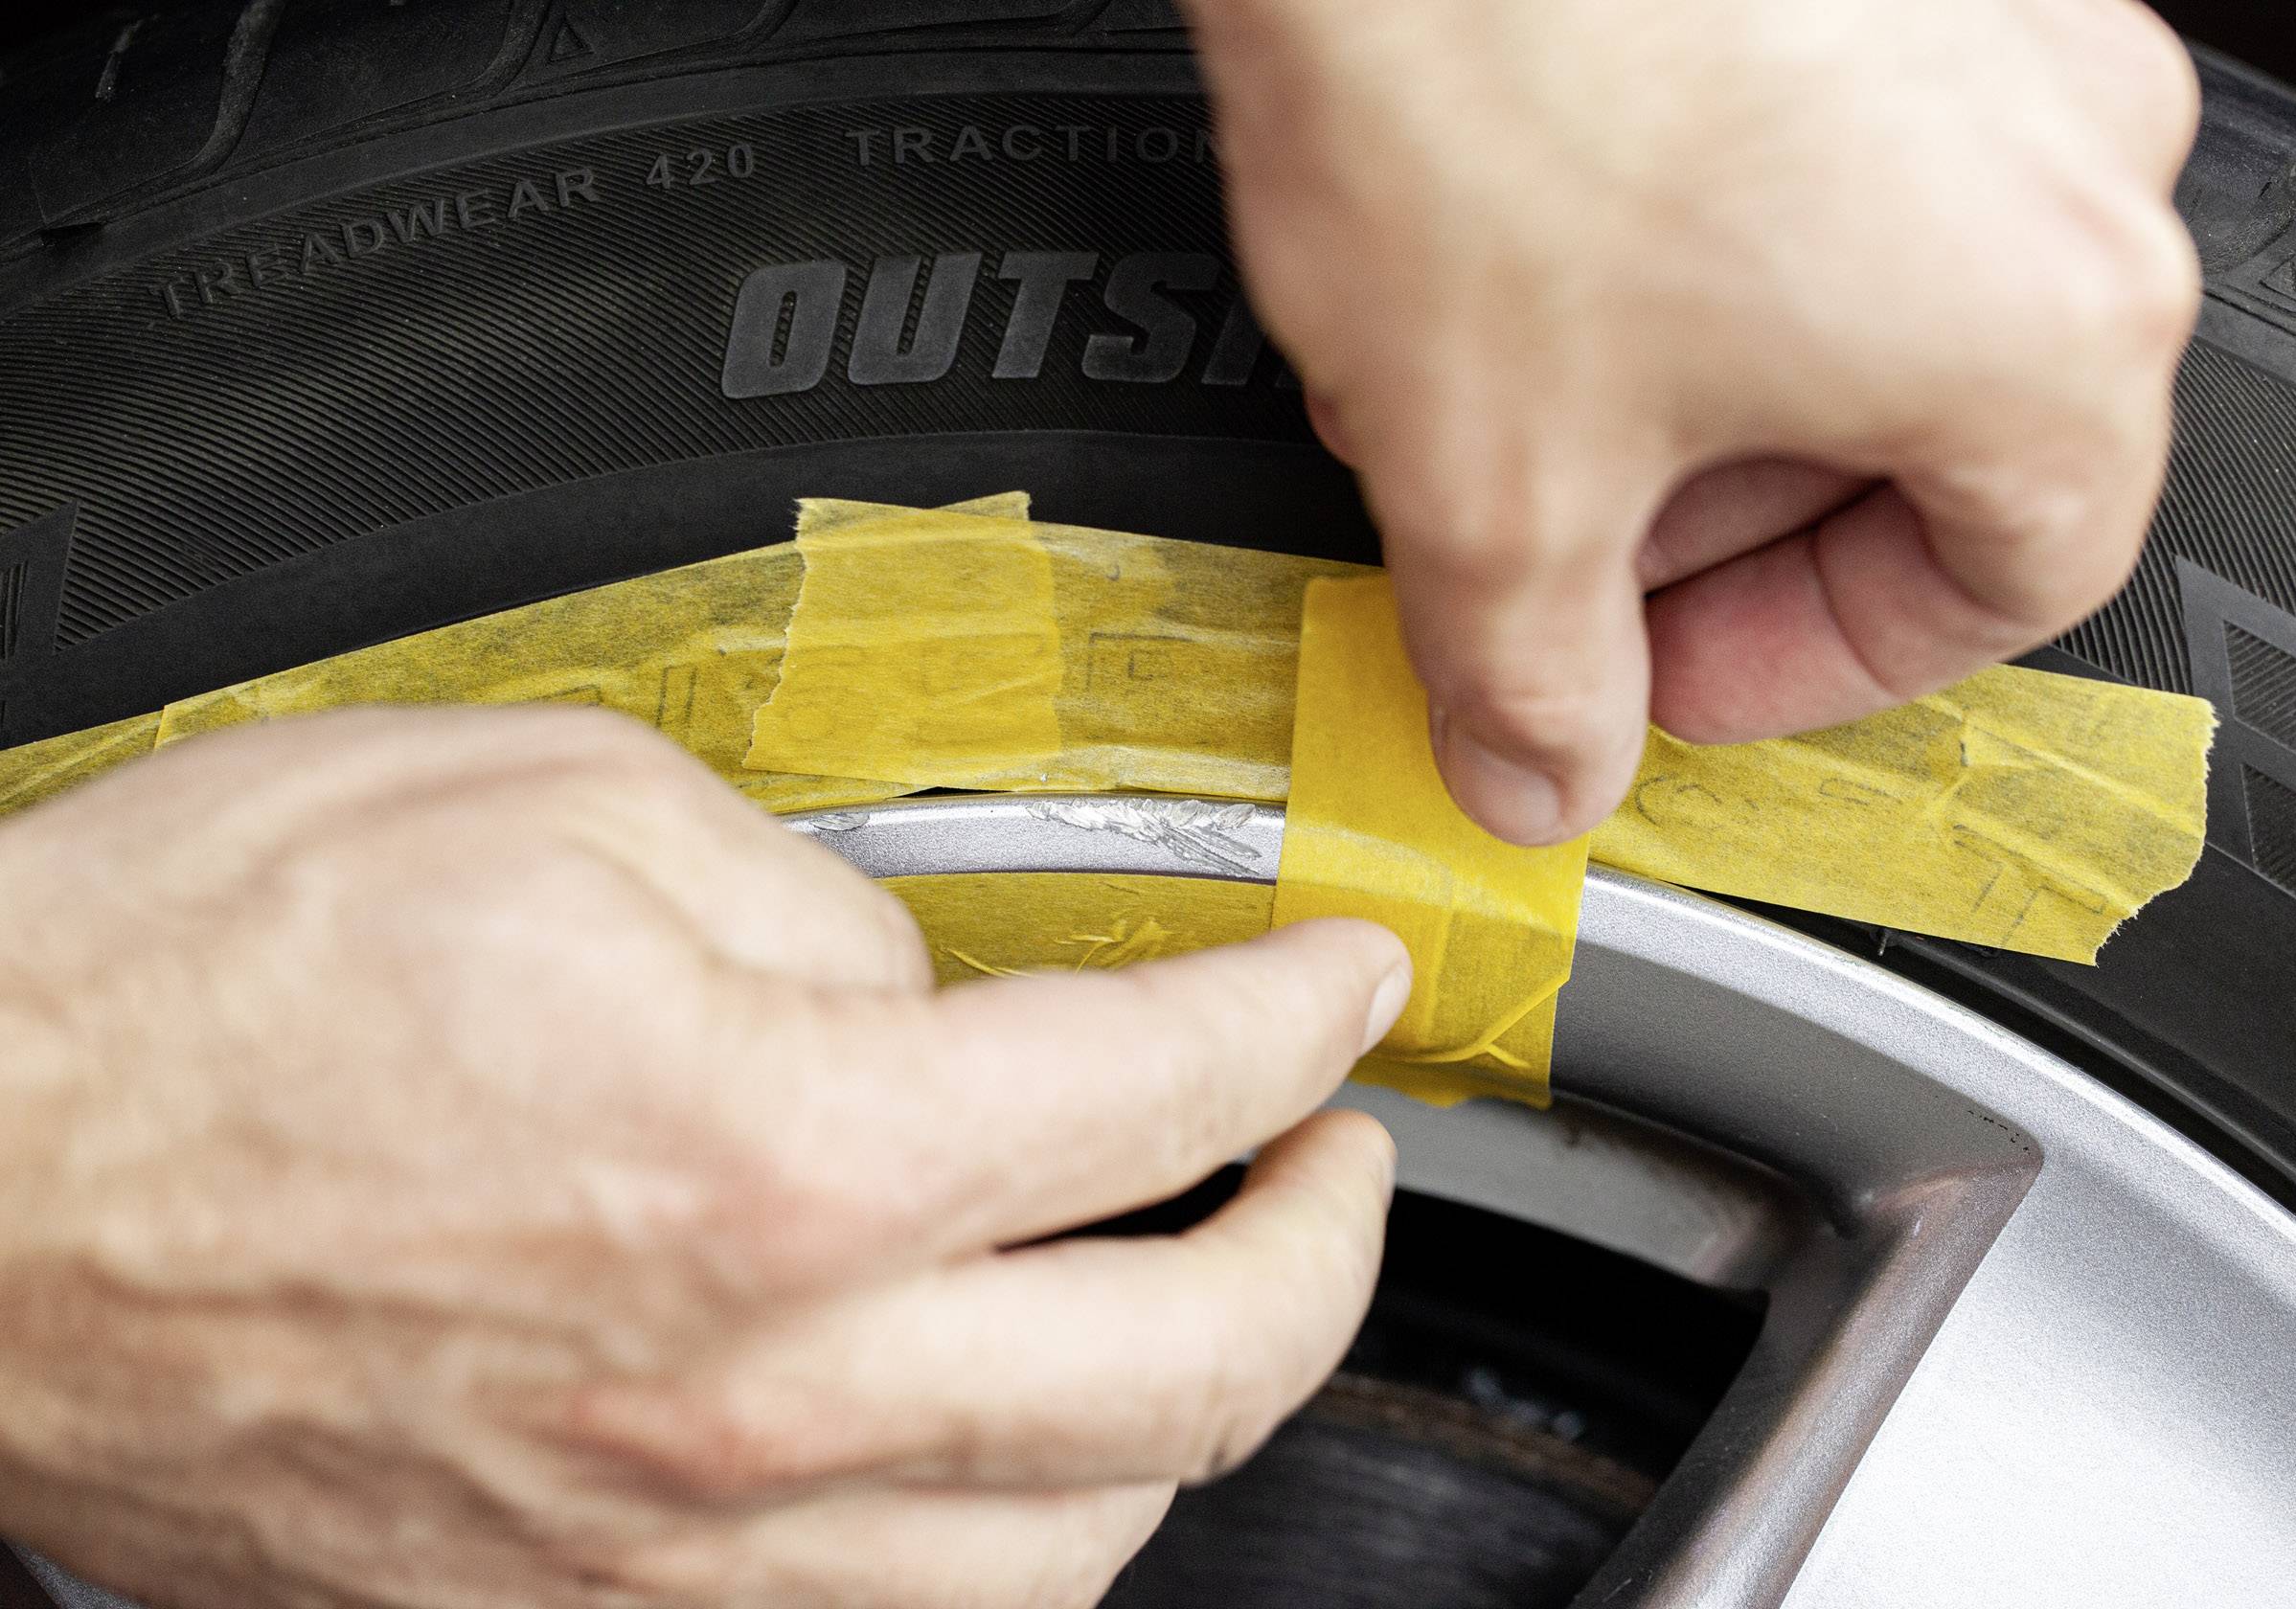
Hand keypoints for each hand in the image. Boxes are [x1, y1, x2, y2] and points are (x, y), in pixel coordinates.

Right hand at [0, 708, 1409, 1608]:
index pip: (1161, 1085)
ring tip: (1205, 1302)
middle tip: (1346, 1160)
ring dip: (1194, 1415)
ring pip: (1076, 1545)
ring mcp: (682, 1548)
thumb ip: (818, 903)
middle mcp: (762, 1390)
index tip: (1346, 984)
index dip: (1300, 1017)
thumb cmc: (197, 992)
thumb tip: (933, 990)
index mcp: (779, 1154)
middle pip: (1197, 1368)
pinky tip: (1011, 1451)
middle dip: (1329, 1245)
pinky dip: (1012, 1539)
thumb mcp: (561, 806)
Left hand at [1186, 0, 2201, 842]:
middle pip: (1925, 443)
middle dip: (1714, 537)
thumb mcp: (1495, 479)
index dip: (1812, 670)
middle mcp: (2061, 152)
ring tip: (1503, 405)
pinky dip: (1676, 258)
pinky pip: (1807, 164)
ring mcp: (1978, 23)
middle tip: (1565, 565)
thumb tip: (1541, 766)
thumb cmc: (1489, 66)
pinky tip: (1522, 273)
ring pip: (1854, 299)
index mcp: (2046, 323)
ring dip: (1682, 398)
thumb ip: (1534, 677)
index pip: (2002, 589)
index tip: (1676, 685)